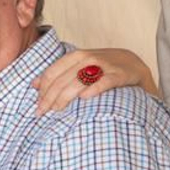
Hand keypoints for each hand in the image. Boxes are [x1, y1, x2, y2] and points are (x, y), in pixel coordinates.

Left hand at [33, 48, 159, 114]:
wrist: (135, 65)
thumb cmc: (103, 69)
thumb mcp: (80, 67)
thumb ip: (59, 74)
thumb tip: (34, 84)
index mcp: (76, 57)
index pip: (52, 73)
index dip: (42, 90)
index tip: (37, 106)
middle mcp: (89, 58)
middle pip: (62, 79)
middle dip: (49, 97)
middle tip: (42, 113)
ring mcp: (105, 65)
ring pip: (78, 80)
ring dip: (65, 96)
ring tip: (57, 110)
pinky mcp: (120, 74)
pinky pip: (104, 81)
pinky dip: (93, 89)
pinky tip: (84, 98)